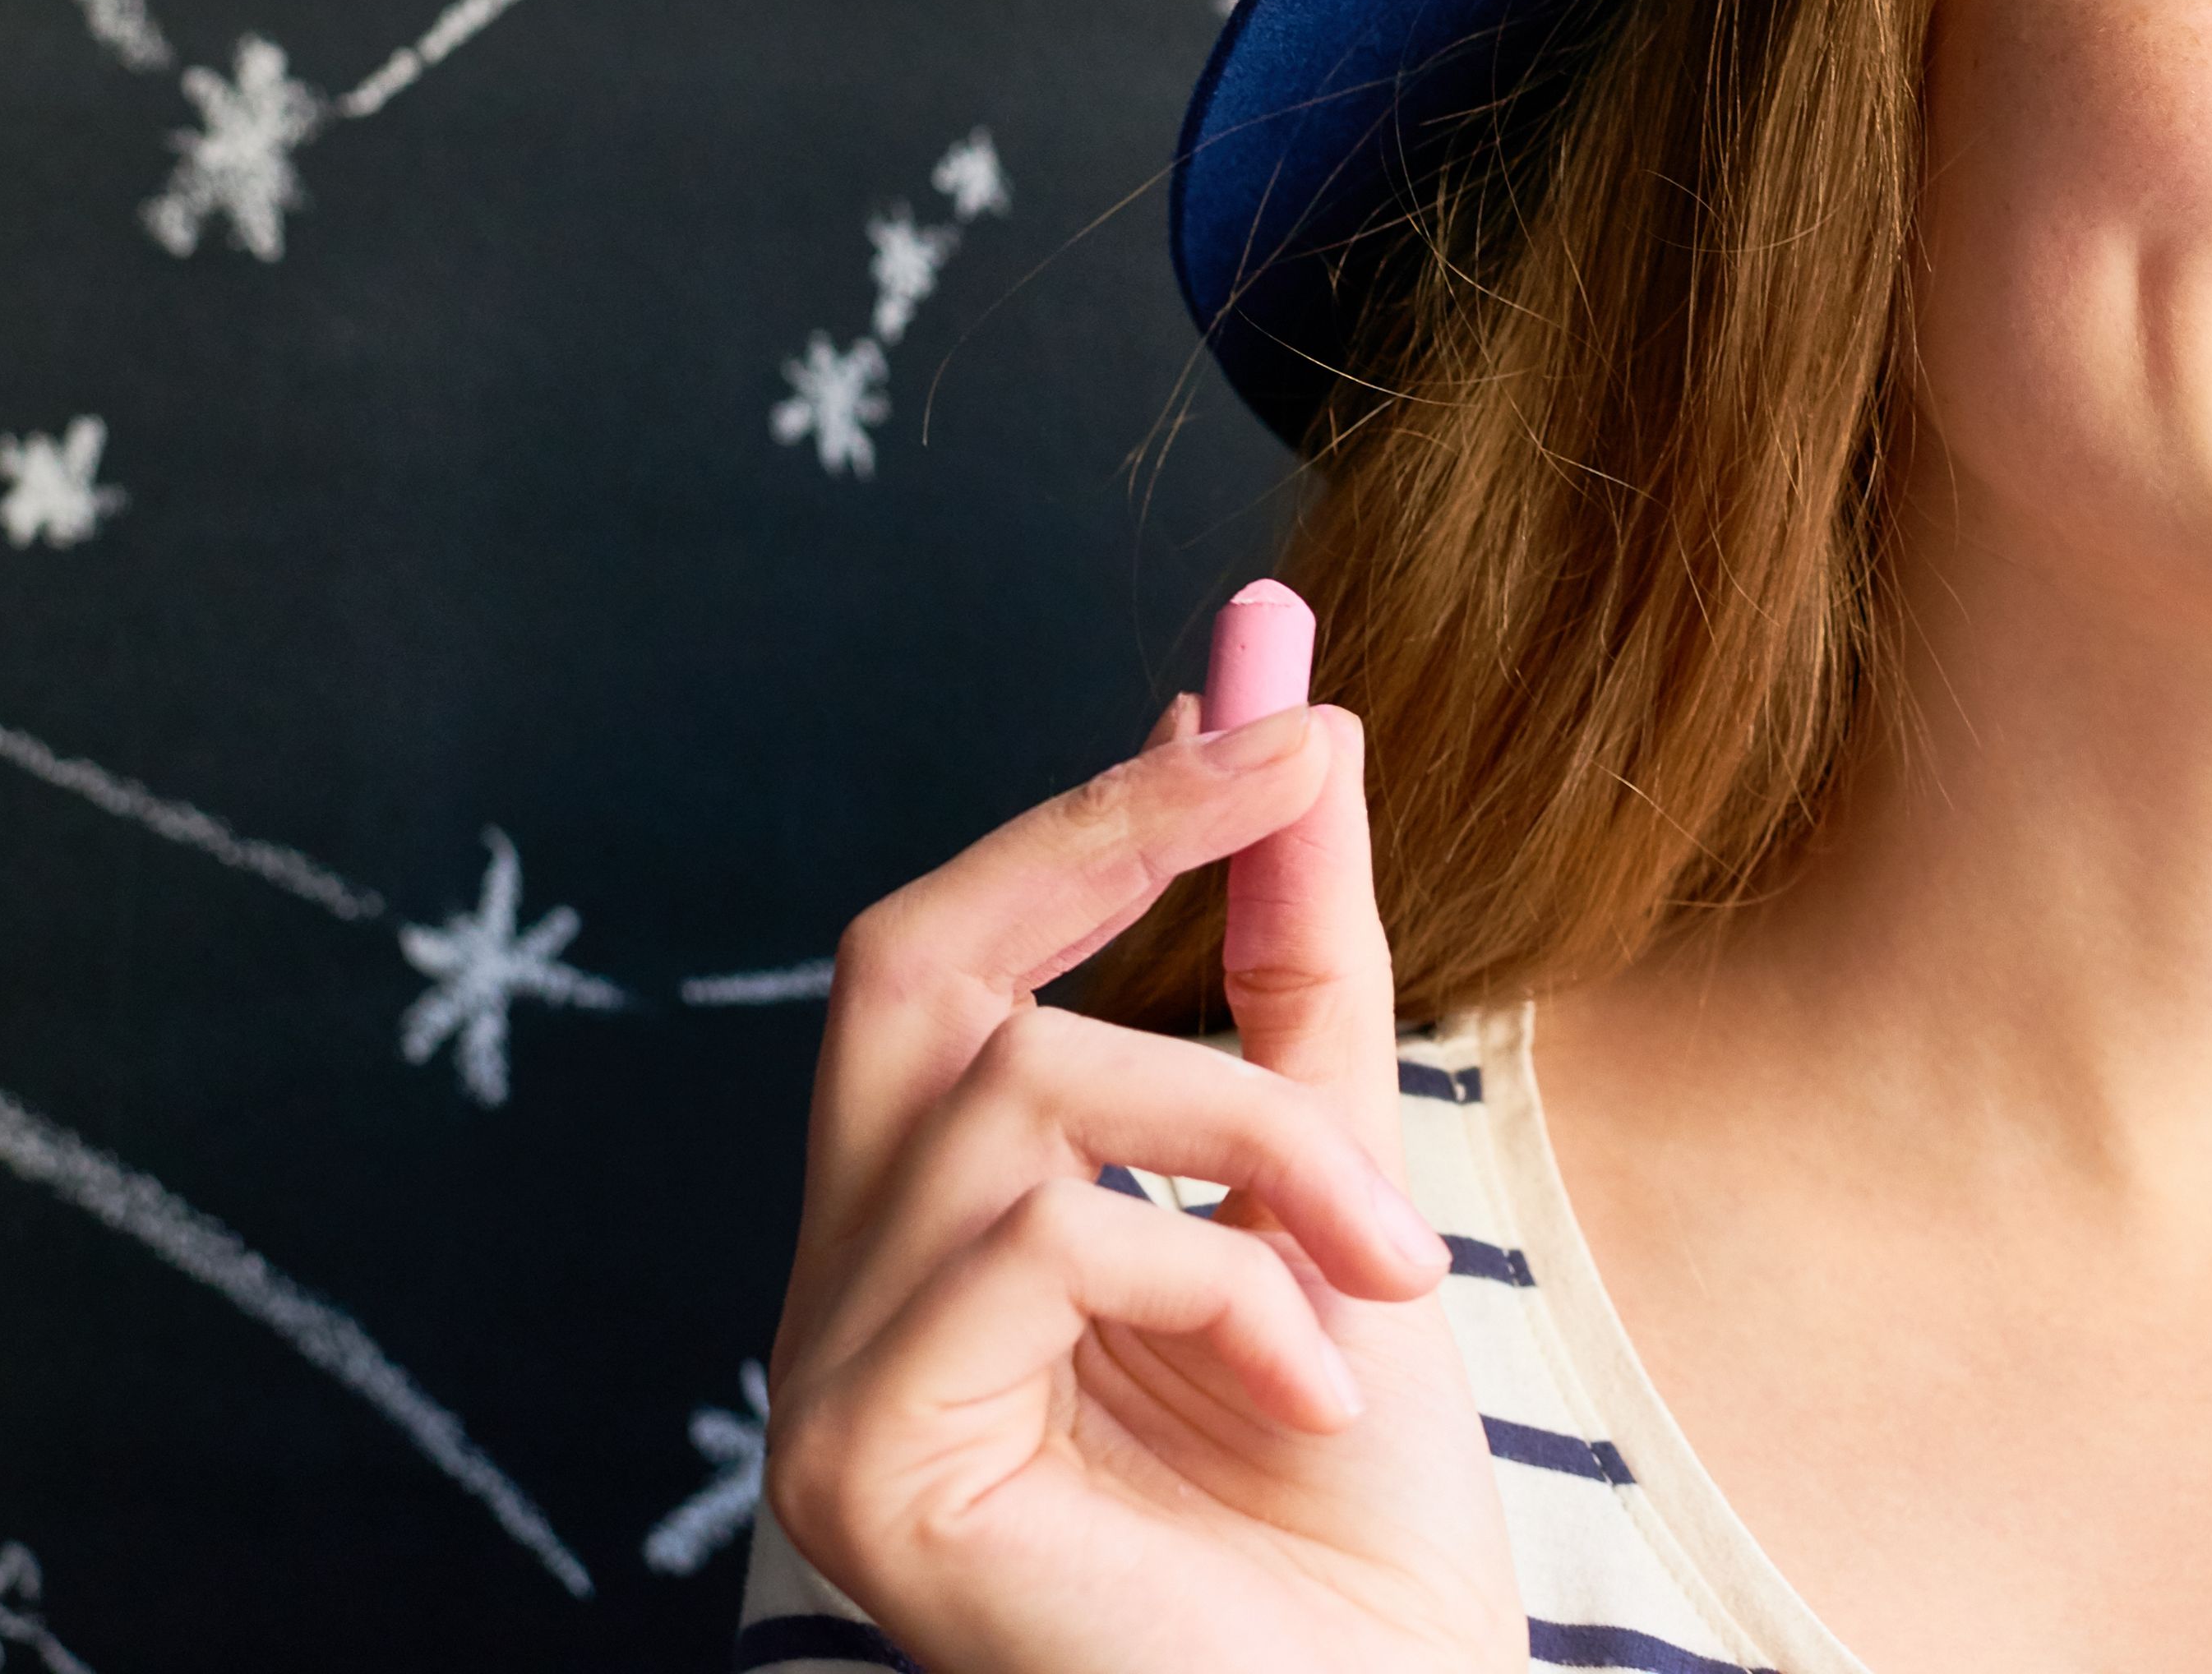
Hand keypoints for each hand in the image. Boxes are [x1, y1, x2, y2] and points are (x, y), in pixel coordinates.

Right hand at [762, 692, 1525, 1672]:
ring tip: (1382, 1271)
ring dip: (1256, 1141)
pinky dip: (1220, 1280)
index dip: (1103, 812)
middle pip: (908, 963)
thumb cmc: (1355, 1504)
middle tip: (1296, 766)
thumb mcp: (1338, 1173)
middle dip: (1109, 835)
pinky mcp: (858, 1465)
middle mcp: (847, 1296)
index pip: (959, 955)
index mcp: (936, 1234)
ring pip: (1019, 1092)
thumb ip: (1292, 955)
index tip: (1263, 706)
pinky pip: (1035, 1240)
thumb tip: (1288, 708)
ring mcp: (829, 1386)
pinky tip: (1307, 1384)